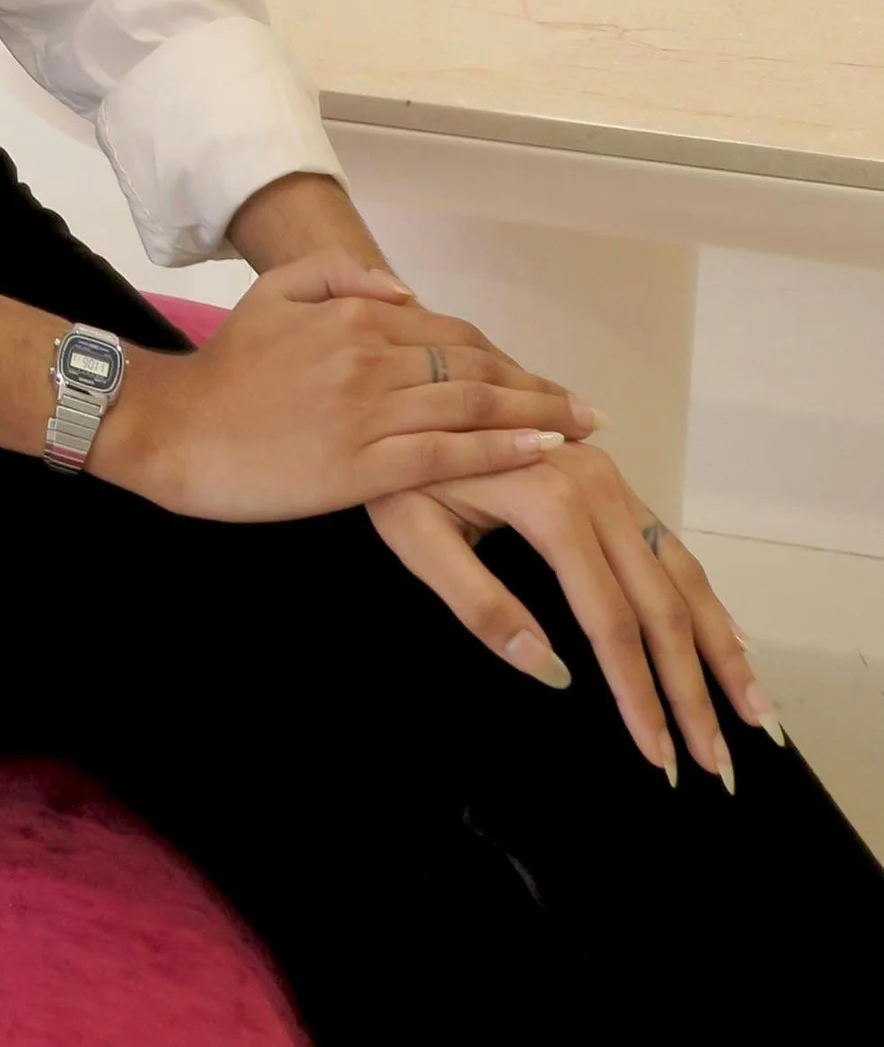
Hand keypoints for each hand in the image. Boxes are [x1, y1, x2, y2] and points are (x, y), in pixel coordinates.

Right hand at [94, 252, 596, 522]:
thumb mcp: (273, 294)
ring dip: (535, 416)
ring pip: (471, 405)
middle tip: (586, 411)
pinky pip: (445, 453)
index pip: (450, 331)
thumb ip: (339, 276)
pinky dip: (498, 450)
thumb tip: (404, 290)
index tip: (542, 379)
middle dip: (537, 387)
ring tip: (580, 431)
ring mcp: (369, 410)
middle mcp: (371, 355)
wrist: (176, 428)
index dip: (504, 356)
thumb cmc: (224, 368)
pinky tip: (536, 454)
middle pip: (475, 365)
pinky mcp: (362, 465)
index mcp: (354, 314)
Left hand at [368, 440, 784, 783]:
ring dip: (719, 648)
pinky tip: (730, 637)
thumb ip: (481, 604)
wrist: (400, 389)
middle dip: (695, 687)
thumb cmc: (399, 469)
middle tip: (720, 763)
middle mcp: (596, 484)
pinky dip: (703, 598)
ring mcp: (608, 477)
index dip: (638, 692)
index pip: (611, 620)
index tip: (659, 755)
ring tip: (754, 710)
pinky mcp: (608, 477)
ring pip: (679, 571)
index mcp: (551, 502)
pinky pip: (668, 543)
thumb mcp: (416, 534)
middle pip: (661, 602)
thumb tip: (552, 672)